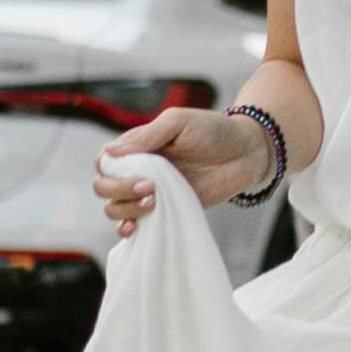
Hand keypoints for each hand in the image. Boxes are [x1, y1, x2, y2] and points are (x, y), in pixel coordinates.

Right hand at [96, 106, 275, 230]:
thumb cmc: (214, 131)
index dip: (109, 170)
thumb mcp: (179, 122)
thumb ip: (147, 135)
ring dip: (126, 210)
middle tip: (151, 188)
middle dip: (118, 191)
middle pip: (104, 187)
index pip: (104, 162)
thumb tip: (111, 152)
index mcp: (137, 147)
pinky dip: (128, 229)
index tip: (136, 171)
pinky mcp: (165, 212)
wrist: (247, 154)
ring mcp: (150, 193)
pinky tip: (135, 228)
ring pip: (115, 209)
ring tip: (154, 202)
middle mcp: (139, 171)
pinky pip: (135, 225)